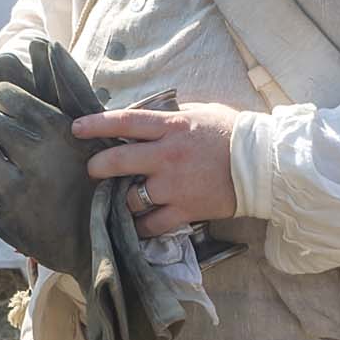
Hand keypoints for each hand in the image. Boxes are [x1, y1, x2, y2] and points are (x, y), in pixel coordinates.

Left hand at [71, 102, 238, 236]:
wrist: (264, 165)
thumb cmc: (233, 134)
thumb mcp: (200, 113)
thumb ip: (171, 118)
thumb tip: (146, 118)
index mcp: (171, 127)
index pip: (125, 122)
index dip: (96, 125)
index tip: (76, 129)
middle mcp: (167, 156)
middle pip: (117, 161)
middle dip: (98, 167)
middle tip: (93, 170)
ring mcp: (174, 186)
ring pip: (130, 197)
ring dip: (121, 198)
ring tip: (121, 198)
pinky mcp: (186, 210)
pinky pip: (151, 225)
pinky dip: (140, 227)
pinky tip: (136, 225)